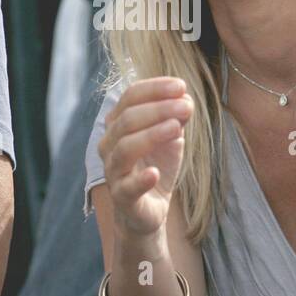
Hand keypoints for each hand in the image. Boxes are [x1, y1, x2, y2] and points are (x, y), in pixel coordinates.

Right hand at [97, 78, 193, 237]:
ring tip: (176, 128)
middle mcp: (109, 144)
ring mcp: (113, 171)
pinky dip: (140, 179)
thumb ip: (176, 118)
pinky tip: (155, 172)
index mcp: (118, 125)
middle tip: (186, 106)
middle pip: (127, 120)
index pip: (130, 97)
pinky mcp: (122, 198)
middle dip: (158, 109)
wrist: (148, 209)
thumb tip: (186, 99)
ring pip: (124, 148)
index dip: (154, 89)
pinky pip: (127, 187)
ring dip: (151, 135)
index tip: (181, 86)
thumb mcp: (171, 138)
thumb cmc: (155, 167)